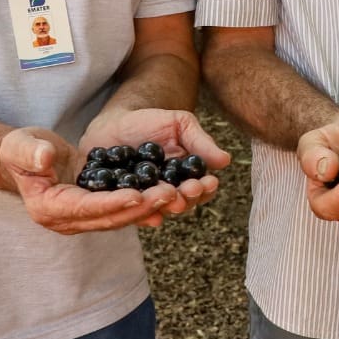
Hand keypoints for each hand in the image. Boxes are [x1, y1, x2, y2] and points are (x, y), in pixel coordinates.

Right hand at [1, 126, 183, 234]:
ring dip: (149, 207)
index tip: (138, 195)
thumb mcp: (21, 146)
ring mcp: (83, 217)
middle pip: (109, 217)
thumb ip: (31, 152)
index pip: (85, 208)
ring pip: (121, 216)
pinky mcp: (95, 209)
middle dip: (141, 207)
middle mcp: (67, 220)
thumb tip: (45, 157)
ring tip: (177, 193)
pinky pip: (123, 208)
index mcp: (48, 208)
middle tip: (170, 194)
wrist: (26, 157)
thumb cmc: (21, 150)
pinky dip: (145, 203)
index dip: (113, 202)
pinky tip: (170, 192)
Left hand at [79, 108, 232, 224]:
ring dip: (165, 207)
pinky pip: (131, 213)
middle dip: (186, 199)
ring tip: (168, 198)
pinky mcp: (122, 204)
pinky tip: (148, 216)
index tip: (206, 182)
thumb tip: (225, 160)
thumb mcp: (180, 124)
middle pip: (182, 204)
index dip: (204, 188)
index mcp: (185, 178)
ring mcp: (145, 200)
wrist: (113, 123)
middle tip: (186, 192)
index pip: (201, 189)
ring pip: (159, 210)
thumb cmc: (150, 122)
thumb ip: (200, 142)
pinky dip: (140, 216)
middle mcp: (168, 193)